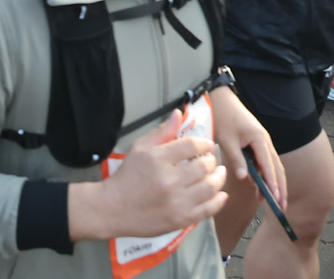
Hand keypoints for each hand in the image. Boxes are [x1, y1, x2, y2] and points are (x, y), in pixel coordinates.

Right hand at [66, 109, 227, 241]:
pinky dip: (218, 200)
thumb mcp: (140, 148)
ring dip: (219, 178)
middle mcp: (170, 180)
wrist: (113, 208)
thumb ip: (162, 132)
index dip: (204, 143)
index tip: (207, 145)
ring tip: (219, 174)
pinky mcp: (180, 219)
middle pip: (204, 166)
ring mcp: (176, 202)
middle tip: (211, 160)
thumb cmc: (127, 176)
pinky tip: (220, 194)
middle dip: (212, 160)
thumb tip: (179, 113)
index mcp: (159, 159)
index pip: (192, 145)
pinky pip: (208, 209)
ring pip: (210, 187)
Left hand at [207, 85, 283, 210]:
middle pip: (277, 168)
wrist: (222, 101)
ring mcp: (263, 141)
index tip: (276, 200)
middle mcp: (265, 140)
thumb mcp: (226, 139)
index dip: (273, 184)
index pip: (269, 165)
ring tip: (273, 201)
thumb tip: (244, 178)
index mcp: (259, 138)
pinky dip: (268, 174)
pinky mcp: (258, 142)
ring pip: (273, 165)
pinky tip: (263, 186)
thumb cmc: (223, 118)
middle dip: (280, 188)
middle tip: (281, 207)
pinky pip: (266, 161)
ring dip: (274, 183)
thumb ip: (236, 158)